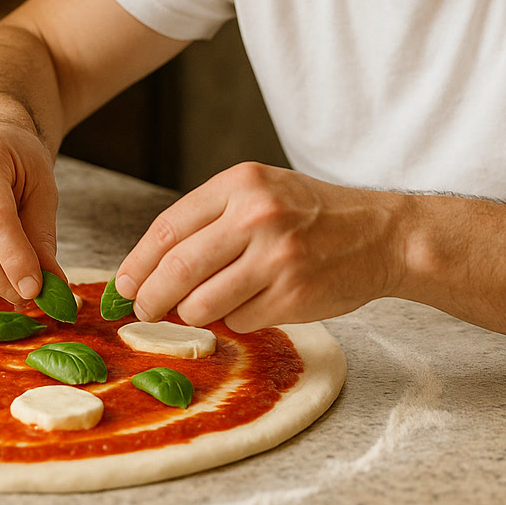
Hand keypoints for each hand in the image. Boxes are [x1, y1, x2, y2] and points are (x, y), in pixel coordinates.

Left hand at [113, 162, 402, 331]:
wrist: (382, 234)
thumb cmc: (314, 215)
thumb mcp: (262, 191)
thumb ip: (211, 220)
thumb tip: (151, 270)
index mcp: (241, 183)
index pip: (168, 228)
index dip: (137, 263)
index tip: (123, 286)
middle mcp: (256, 216)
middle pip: (177, 269)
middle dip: (150, 300)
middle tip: (143, 312)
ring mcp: (276, 257)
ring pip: (202, 303)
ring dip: (193, 315)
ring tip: (202, 310)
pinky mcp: (293, 295)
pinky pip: (239, 320)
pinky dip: (235, 321)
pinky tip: (252, 306)